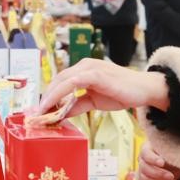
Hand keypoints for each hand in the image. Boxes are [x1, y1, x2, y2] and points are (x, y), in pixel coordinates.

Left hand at [35, 58, 169, 118]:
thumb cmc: (122, 93)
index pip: (61, 81)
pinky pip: (72, 83)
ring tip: (40, 111)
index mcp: (84, 70)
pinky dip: (59, 94)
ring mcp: (90, 68)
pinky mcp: (96, 74)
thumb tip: (60, 114)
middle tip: (35, 113)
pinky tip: (53, 105)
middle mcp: (85, 65)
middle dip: (45, 96)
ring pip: (62, 80)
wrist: (144, 90)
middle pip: (57, 79)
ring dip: (48, 96)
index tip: (39, 110)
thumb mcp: (94, 101)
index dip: (48, 95)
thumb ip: (77, 104)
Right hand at [135, 143, 179, 179]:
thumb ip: (170, 153)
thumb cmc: (174, 152)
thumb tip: (170, 158)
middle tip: (171, 176)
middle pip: (144, 169)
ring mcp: (144, 172)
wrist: (176, 160)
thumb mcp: (173, 150)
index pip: (145, 154)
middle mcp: (143, 160)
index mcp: (147, 149)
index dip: (152, 159)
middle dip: (158, 174)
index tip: (162, 163)